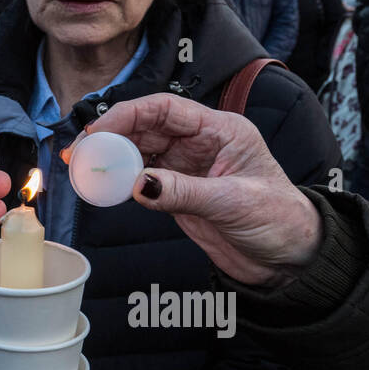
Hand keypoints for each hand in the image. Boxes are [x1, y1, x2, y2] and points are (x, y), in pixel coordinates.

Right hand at [61, 93, 322, 287]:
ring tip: (82, 168)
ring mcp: (186, 167)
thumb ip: (184, 192)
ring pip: (138, 151)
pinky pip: (140, 178)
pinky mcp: (177, 191)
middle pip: (145, 127)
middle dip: (109, 135)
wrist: (290, 260)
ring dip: (110, 158)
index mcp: (221, 130)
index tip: (97, 130)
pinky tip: (102, 186)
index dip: (127, 114)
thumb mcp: (234, 203)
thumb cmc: (280, 221)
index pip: (165, 109)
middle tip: (78, 153)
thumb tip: (139, 184)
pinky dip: (119, 181)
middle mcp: (200, 142)